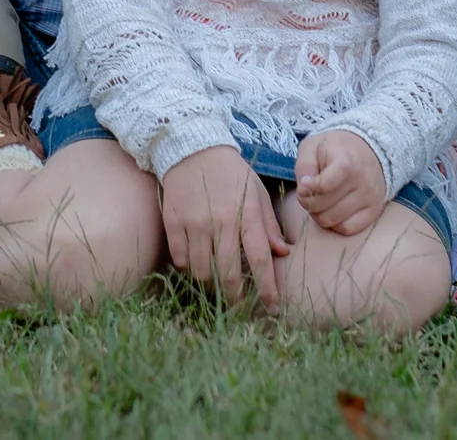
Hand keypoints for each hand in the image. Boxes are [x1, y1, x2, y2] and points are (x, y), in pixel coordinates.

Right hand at [160, 145, 287, 308]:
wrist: (193, 148)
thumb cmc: (231, 173)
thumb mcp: (257, 193)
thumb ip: (268, 224)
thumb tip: (282, 253)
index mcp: (247, 214)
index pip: (260, 259)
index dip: (267, 288)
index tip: (272, 308)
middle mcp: (221, 221)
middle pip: (228, 273)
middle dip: (235, 296)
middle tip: (238, 305)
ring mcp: (195, 223)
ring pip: (202, 271)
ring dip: (210, 283)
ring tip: (216, 283)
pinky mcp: (173, 222)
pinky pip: (180, 259)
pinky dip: (188, 268)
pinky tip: (195, 263)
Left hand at [294, 130, 384, 236]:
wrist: (370, 150)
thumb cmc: (336, 148)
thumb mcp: (314, 146)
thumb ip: (304, 165)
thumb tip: (304, 189)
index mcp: (347, 162)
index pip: (323, 186)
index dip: (307, 189)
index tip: (304, 183)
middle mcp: (362, 182)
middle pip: (323, 207)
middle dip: (308, 202)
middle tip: (309, 193)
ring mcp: (370, 198)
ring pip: (332, 220)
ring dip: (319, 214)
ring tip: (320, 201)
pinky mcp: (374, 211)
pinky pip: (348, 229)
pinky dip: (335, 223)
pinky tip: (332, 210)